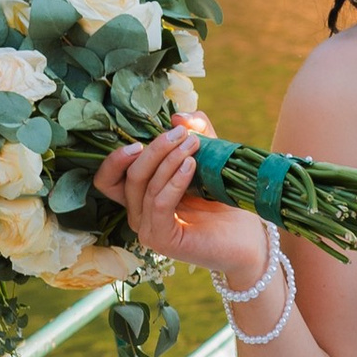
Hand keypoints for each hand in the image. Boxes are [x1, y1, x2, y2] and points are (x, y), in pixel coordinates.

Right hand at [93, 125, 271, 288]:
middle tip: (182, 134)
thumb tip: (178, 116)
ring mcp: (148, 229)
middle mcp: (139, 214)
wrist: (248, 236)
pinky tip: (190, 166)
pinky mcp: (162, 240)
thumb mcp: (209, 157)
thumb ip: (196, 132)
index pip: (109, 178)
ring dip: (169, 160)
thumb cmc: (224, 200)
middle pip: (129, 176)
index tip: (141, 140)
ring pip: (145, 186)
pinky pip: (158, 203)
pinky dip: (173, 181)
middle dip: (155, 149)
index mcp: (140, 196)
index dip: (116, 158)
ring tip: (194, 145)